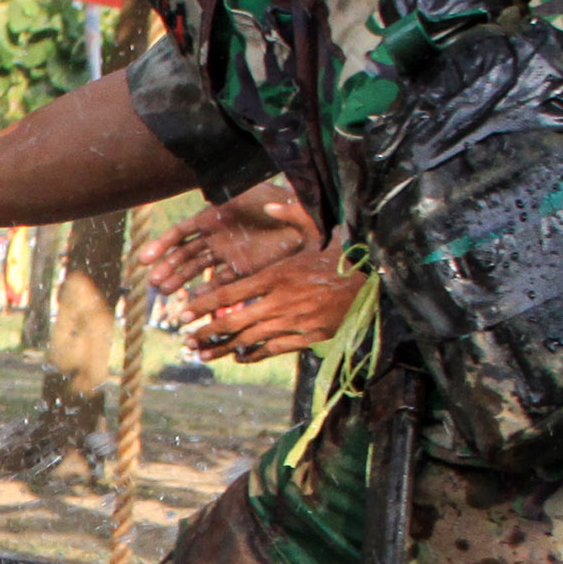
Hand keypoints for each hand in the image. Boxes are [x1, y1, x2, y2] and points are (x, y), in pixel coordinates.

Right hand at [133, 179, 318, 293]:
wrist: (300, 221)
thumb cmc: (279, 203)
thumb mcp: (258, 195)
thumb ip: (244, 197)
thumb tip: (237, 197)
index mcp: (213, 217)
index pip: (181, 233)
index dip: (161, 245)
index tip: (145, 259)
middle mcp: (215, 236)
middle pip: (184, 254)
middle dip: (168, 267)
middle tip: (154, 283)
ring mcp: (226, 253)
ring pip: (196, 269)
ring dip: (179, 279)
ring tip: (165, 293)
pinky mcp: (240, 269)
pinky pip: (218, 282)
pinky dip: (206, 291)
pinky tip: (195, 299)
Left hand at [139, 182, 357, 362]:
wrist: (379, 281)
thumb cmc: (346, 253)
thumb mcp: (320, 228)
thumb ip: (292, 215)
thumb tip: (268, 207)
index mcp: (280, 275)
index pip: (232, 292)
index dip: (204, 303)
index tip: (183, 310)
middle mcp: (283, 301)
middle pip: (235, 321)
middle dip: (207, 332)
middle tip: (187, 339)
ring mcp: (296, 322)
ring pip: (252, 340)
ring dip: (224, 348)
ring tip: (203, 354)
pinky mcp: (311, 337)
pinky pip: (275, 349)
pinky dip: (255, 354)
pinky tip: (240, 357)